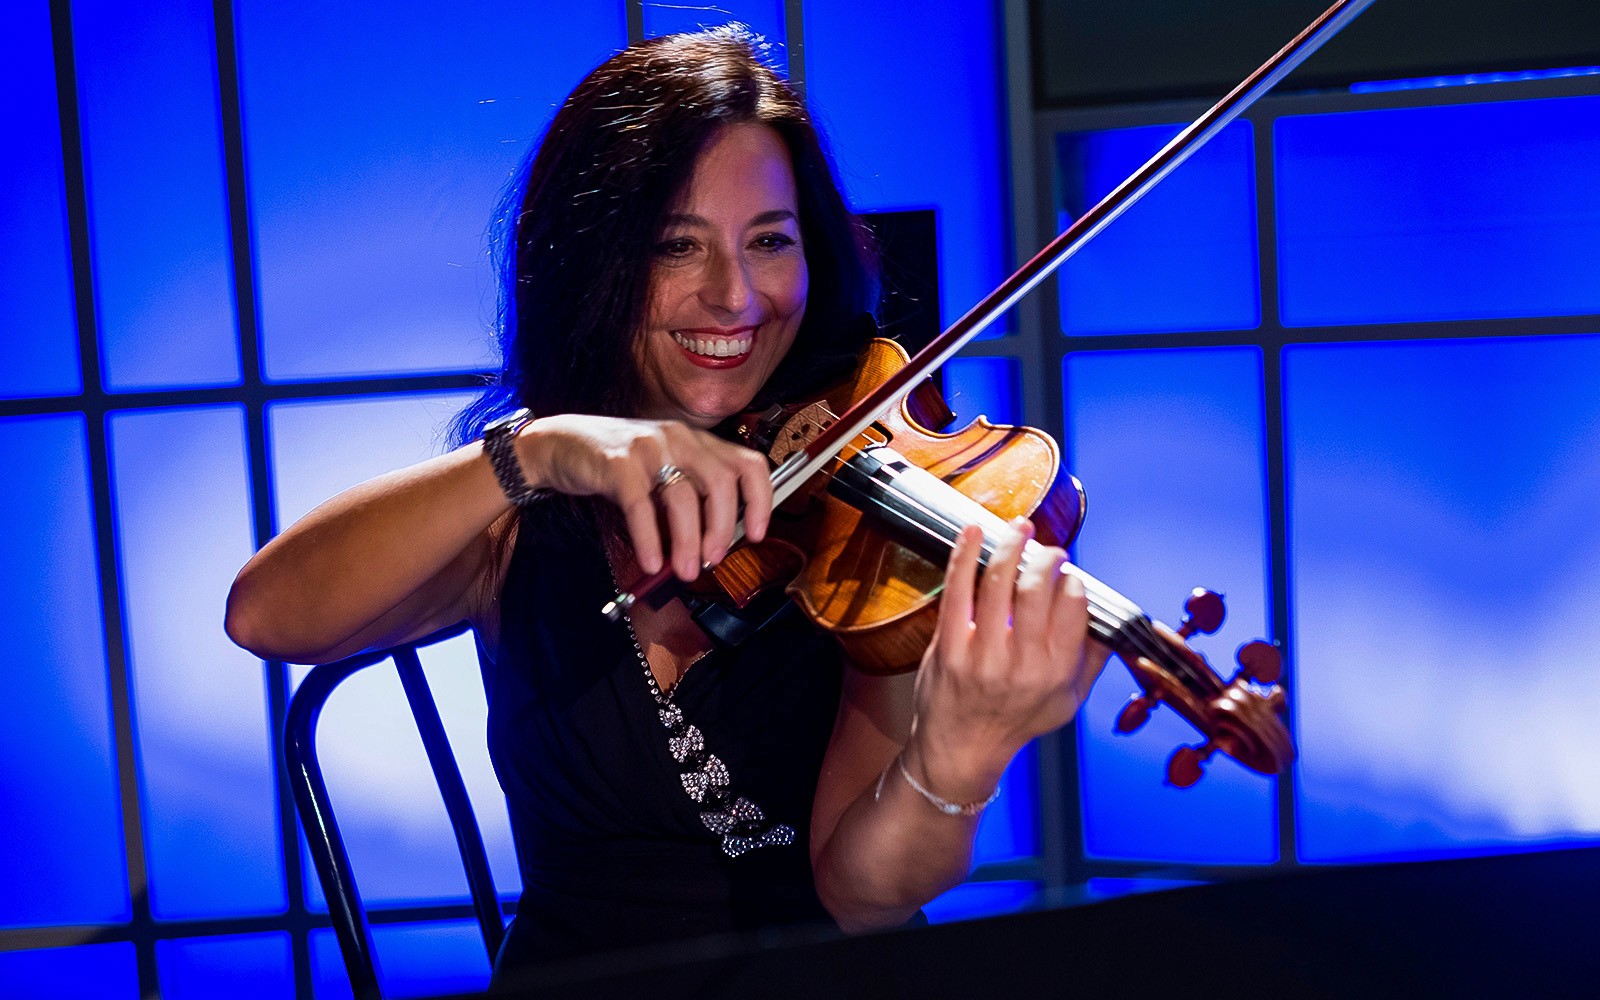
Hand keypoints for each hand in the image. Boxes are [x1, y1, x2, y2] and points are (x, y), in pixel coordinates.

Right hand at [513, 414, 772, 579]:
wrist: (559, 444)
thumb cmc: (617, 464)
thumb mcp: (663, 471)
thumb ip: (691, 497)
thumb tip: (715, 545)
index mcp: (698, 442)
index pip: (748, 463)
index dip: (760, 500)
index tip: (758, 534)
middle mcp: (679, 438)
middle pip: (721, 483)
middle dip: (722, 528)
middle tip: (713, 560)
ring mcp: (649, 447)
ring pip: (682, 497)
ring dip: (687, 542)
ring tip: (683, 570)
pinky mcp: (618, 463)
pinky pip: (641, 506)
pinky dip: (649, 540)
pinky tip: (652, 562)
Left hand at [905, 518, 1110, 802]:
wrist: (961, 748)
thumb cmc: (1017, 720)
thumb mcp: (1068, 700)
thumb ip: (1093, 658)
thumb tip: (1114, 618)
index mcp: (1058, 672)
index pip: (1074, 606)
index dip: (1072, 580)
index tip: (1067, 573)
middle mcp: (1024, 664)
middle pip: (1039, 588)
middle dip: (1046, 556)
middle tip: (1046, 549)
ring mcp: (983, 655)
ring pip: (1000, 581)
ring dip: (1011, 544)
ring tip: (1019, 528)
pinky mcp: (949, 647)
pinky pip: (958, 589)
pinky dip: (965, 554)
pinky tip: (973, 531)